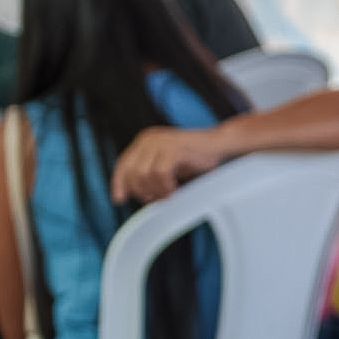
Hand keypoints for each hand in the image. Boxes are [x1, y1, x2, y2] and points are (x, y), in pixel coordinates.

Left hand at [112, 125, 229, 204]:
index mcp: (144, 142)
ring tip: (169, 195)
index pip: (123, 164)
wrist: (218, 146)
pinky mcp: (173, 146)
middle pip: (132, 173)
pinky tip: (175, 191)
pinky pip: (160, 174)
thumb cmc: (194, 160)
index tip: (119, 199)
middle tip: (158, 199)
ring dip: (157, 191)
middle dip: (143, 192)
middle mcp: (149, 138)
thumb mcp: (166, 167)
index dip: (119, 183)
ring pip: (144, 175)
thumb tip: (127, 195)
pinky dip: (166, 188)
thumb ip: (148, 176)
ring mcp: (160, 141)